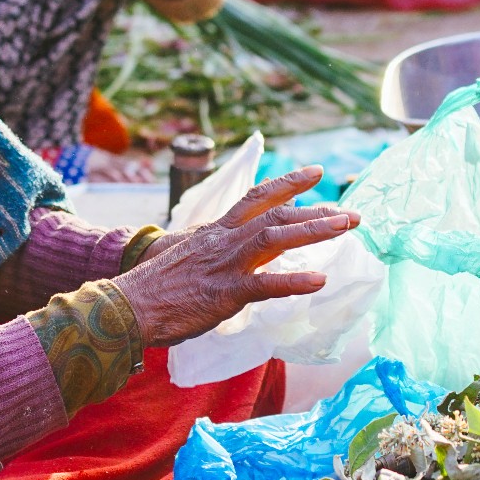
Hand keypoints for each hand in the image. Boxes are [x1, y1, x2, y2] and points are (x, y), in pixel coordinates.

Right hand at [112, 166, 358, 347]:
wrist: (127, 306)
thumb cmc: (155, 289)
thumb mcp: (190, 258)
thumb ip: (217, 253)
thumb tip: (238, 257)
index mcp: (216, 231)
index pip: (257, 197)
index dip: (288, 183)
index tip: (317, 173)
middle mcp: (224, 240)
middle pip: (276, 214)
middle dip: (316, 210)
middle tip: (353, 213)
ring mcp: (226, 264)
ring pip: (275, 238)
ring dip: (313, 230)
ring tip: (346, 227)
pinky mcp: (224, 292)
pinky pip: (265, 284)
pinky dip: (294, 281)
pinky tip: (319, 281)